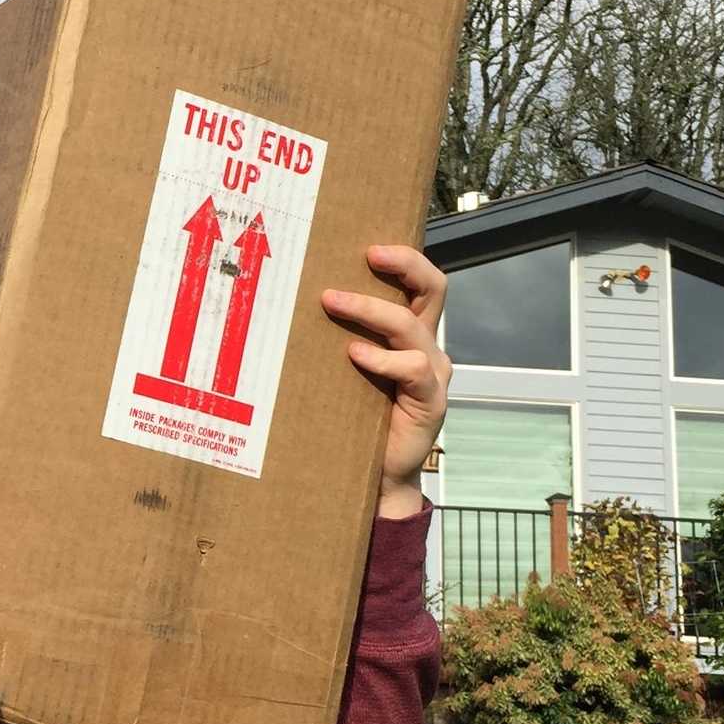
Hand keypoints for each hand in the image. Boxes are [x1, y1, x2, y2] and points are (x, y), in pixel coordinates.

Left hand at [321, 245, 450, 519]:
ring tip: (332, 301)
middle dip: (403, 265)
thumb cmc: (353, 418)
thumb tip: (290, 305)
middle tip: (366, 255)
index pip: (421, 283)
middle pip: (433, 289)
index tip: (369, 246)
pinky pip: (412, 369)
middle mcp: (426, 347)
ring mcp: (431, 373)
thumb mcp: (344, 370)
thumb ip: (337, 339)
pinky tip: (354, 356)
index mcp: (410, 333)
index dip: (405, 259)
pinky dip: (381, 359)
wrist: (375, 476)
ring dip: (370, 310)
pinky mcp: (429, 401)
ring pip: (410, 325)